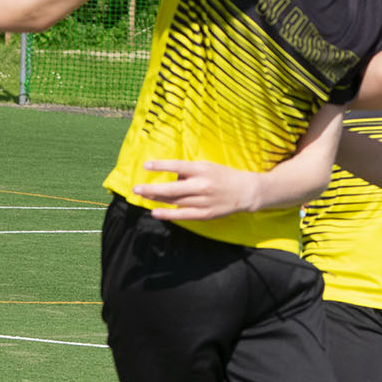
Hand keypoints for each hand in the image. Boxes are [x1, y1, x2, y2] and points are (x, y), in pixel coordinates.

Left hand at [134, 159, 263, 221]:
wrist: (246, 191)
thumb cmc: (224, 176)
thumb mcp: (208, 166)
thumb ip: (189, 171)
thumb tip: (171, 176)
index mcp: (203, 170)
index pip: (178, 166)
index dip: (161, 165)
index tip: (146, 165)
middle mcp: (202, 185)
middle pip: (172, 188)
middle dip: (152, 189)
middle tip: (136, 189)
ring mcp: (204, 201)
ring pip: (175, 201)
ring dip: (157, 199)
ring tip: (142, 196)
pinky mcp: (206, 214)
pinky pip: (183, 215)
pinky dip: (168, 214)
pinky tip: (156, 212)